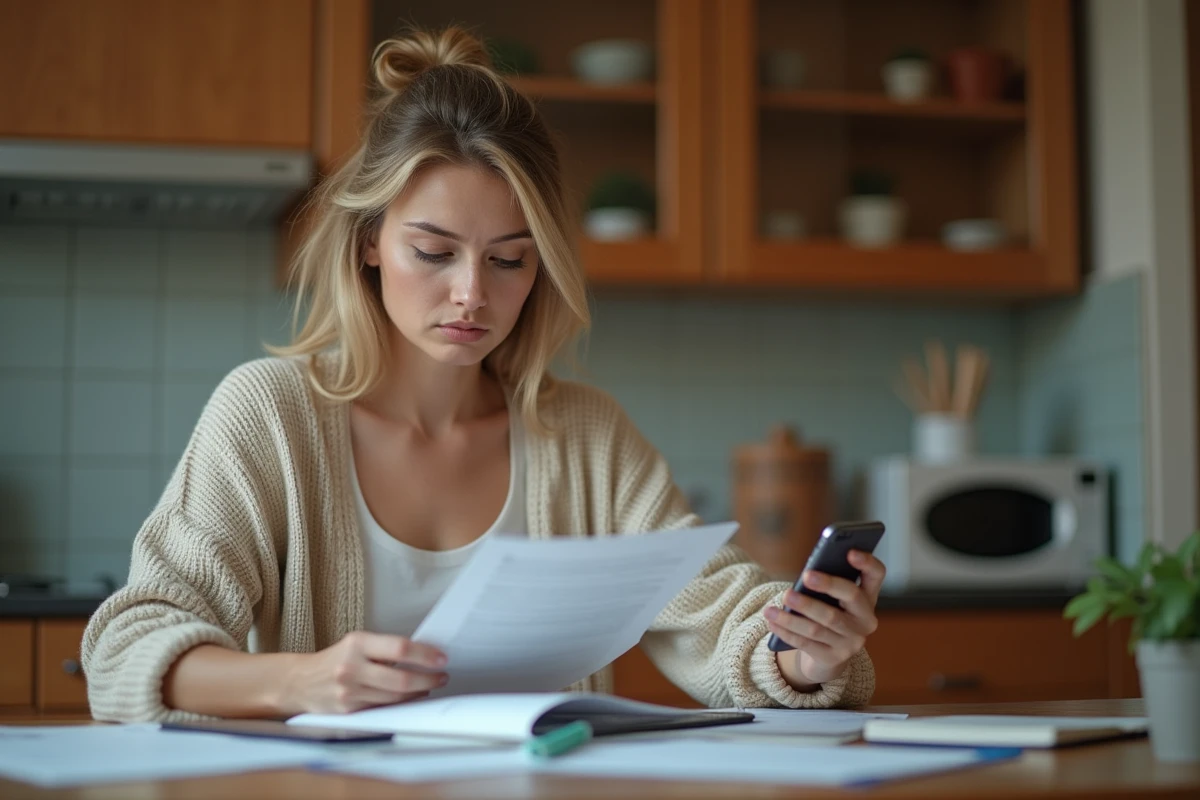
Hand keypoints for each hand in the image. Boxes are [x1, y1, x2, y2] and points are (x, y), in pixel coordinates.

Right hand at [279, 631, 447, 714]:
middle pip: (401, 679)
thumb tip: (423, 654)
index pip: (399, 648)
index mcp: (357, 644)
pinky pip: (383, 707)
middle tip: (442, 676)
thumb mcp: (356, 644)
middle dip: (428, 679)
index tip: (442, 658)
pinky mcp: (349, 710)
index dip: (425, 655)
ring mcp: (350, 691)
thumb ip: (384, 648)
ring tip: (430, 685)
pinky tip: (412, 696)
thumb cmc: (335, 659)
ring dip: (418, 692)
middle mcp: (352, 667)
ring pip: (395, 697)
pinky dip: (402, 703)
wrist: (299, 681)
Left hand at [764, 550, 884, 687]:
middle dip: (828, 585)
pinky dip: (786, 631)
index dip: (867, 562)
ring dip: (793, 615)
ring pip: (820, 625)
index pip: (876, 574)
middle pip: (851, 597)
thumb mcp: (831, 599)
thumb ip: (825, 586)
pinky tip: (772, 621)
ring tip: (771, 607)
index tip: (850, 552)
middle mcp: (866, 620)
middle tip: (806, 576)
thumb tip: (806, 577)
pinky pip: (807, 643)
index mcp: (868, 597)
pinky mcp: (834, 658)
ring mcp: (852, 641)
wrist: (827, 656)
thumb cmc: (826, 614)